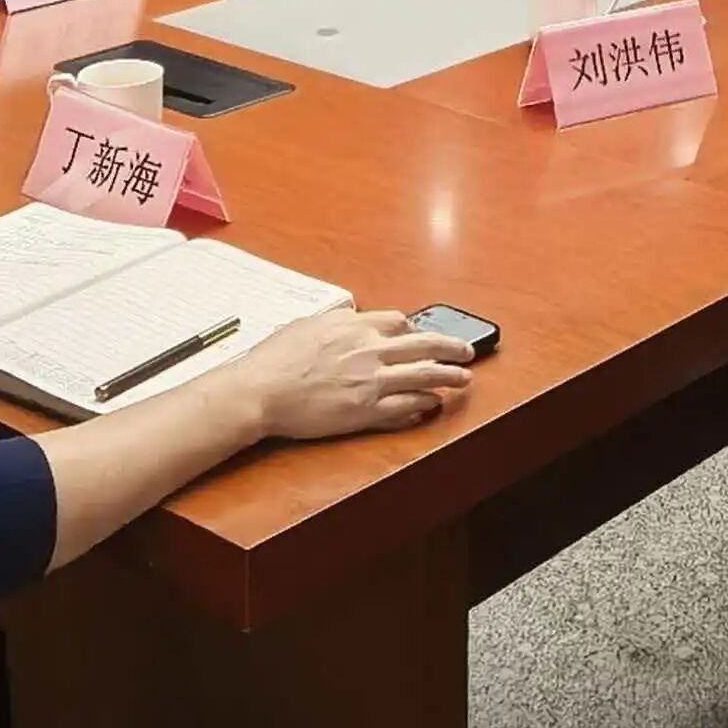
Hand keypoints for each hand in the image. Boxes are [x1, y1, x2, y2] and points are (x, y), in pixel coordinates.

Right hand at [242, 310, 477, 439]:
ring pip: (424, 375)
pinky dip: (423, 405)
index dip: (414, 329)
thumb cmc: (274, 360)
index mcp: (354, 326)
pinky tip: (432, 405)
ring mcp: (371, 381)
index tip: (419, 335)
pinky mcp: (366, 411)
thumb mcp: (307, 325)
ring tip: (464, 379)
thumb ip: (334, 321)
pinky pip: (406, 407)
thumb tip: (347, 316)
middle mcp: (369, 350)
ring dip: (449, 377)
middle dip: (452, 348)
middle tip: (467, 352)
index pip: (398, 322)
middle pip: (424, 345)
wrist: (260, 391)